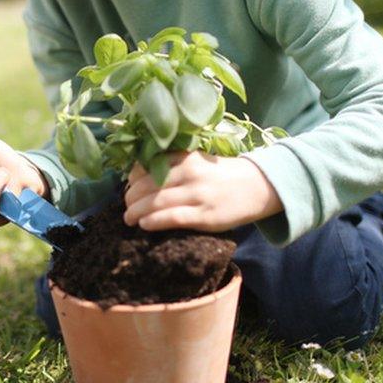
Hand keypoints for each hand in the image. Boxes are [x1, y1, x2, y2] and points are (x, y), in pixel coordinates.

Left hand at [123, 151, 282, 231]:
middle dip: (131, 198)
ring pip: (156, 202)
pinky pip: (172, 218)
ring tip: (129, 218)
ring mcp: (198, 195)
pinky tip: (144, 225)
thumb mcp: (198, 161)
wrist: (257, 186)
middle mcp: (190, 173)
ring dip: (136, 212)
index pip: (147, 165)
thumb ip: (174, 164)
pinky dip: (154, 221)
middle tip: (126, 206)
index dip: (133, 178)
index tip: (129, 187)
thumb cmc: (221, 175)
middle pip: (147, 185)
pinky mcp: (205, 216)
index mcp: (186, 157)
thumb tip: (139, 176)